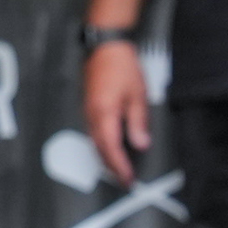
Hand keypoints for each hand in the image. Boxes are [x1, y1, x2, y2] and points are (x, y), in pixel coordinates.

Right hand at [82, 41, 148, 185]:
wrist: (106, 48)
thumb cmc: (122, 67)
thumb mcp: (137, 95)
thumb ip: (137, 122)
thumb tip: (139, 143)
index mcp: (104, 113)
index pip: (111, 148)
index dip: (119, 166)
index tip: (128, 178)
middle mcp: (92, 115)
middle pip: (100, 148)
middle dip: (111, 166)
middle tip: (124, 179)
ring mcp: (88, 111)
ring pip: (95, 141)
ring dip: (106, 156)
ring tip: (119, 167)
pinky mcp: (89, 107)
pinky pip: (93, 132)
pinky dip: (102, 144)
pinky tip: (110, 147)